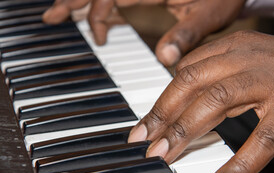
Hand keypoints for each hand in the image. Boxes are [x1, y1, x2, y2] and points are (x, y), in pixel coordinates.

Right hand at [43, 0, 244, 65]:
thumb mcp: (210, 15)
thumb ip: (186, 34)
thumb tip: (164, 57)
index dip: (95, 10)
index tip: (91, 33)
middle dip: (75, 0)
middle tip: (53, 15)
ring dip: (86, 3)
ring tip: (65, 15)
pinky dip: (106, 8)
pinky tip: (101, 21)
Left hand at [128, 31, 273, 172]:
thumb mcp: (251, 67)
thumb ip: (219, 81)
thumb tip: (184, 107)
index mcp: (234, 48)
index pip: (186, 72)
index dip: (162, 101)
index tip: (145, 126)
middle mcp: (247, 58)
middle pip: (192, 83)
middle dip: (163, 115)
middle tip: (144, 143)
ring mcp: (271, 81)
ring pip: (217, 102)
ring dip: (186, 132)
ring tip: (165, 157)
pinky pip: (261, 139)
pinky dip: (238, 164)